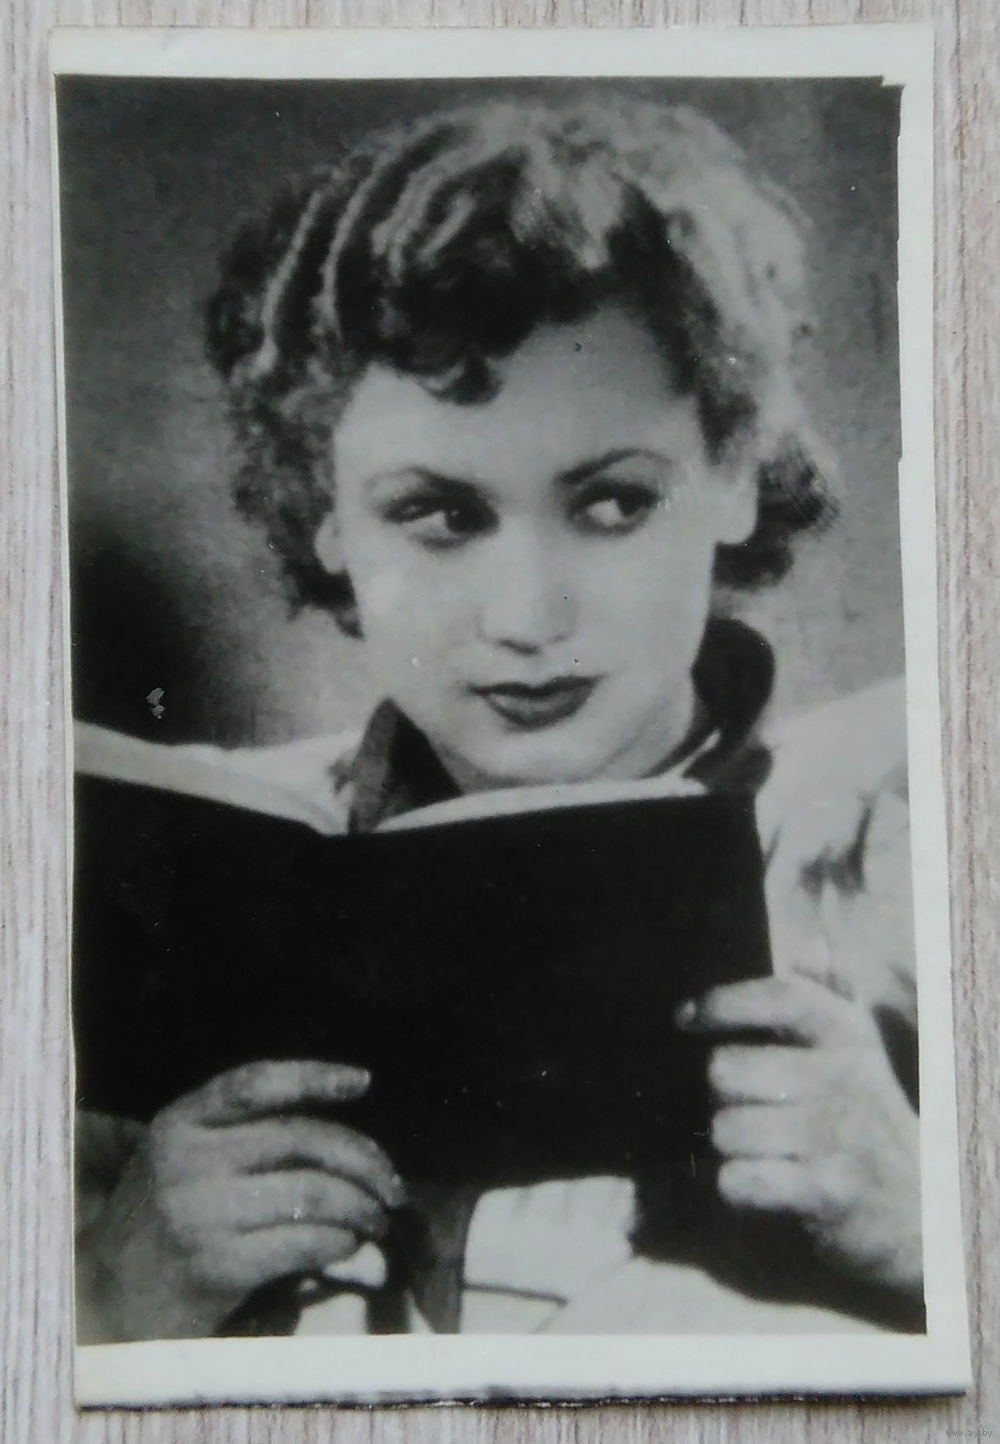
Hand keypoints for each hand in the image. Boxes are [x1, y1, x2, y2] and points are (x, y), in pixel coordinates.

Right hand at [77, 1060, 405, 1341]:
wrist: (107, 1299)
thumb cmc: (160, 1218)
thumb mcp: (181, 1155)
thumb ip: (238, 1131)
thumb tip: (340, 1127)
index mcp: (180, 1122)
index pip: (255, 1081)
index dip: (314, 1076)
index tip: (363, 1082)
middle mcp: (188, 1161)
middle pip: (301, 1139)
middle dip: (362, 1159)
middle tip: (391, 1185)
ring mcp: (199, 1214)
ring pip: (311, 1193)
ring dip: (361, 1206)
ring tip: (377, 1219)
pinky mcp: (216, 1267)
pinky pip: (302, 1243)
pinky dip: (340, 1241)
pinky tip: (347, 1244)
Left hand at [676, 975, 921, 1301]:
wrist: (920, 1215)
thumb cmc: (865, 1121)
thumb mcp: (856, 1056)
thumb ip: (829, 996)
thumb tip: (813, 943)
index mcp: (848, 1036)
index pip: (781, 996)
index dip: (724, 1001)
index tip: (685, 1018)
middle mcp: (845, 1078)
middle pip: (727, 1068)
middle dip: (722, 1095)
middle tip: (748, 1109)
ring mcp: (838, 1137)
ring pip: (727, 1127)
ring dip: (731, 1146)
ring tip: (763, 1151)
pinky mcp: (827, 1192)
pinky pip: (739, 1179)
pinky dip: (738, 1187)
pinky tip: (764, 1184)